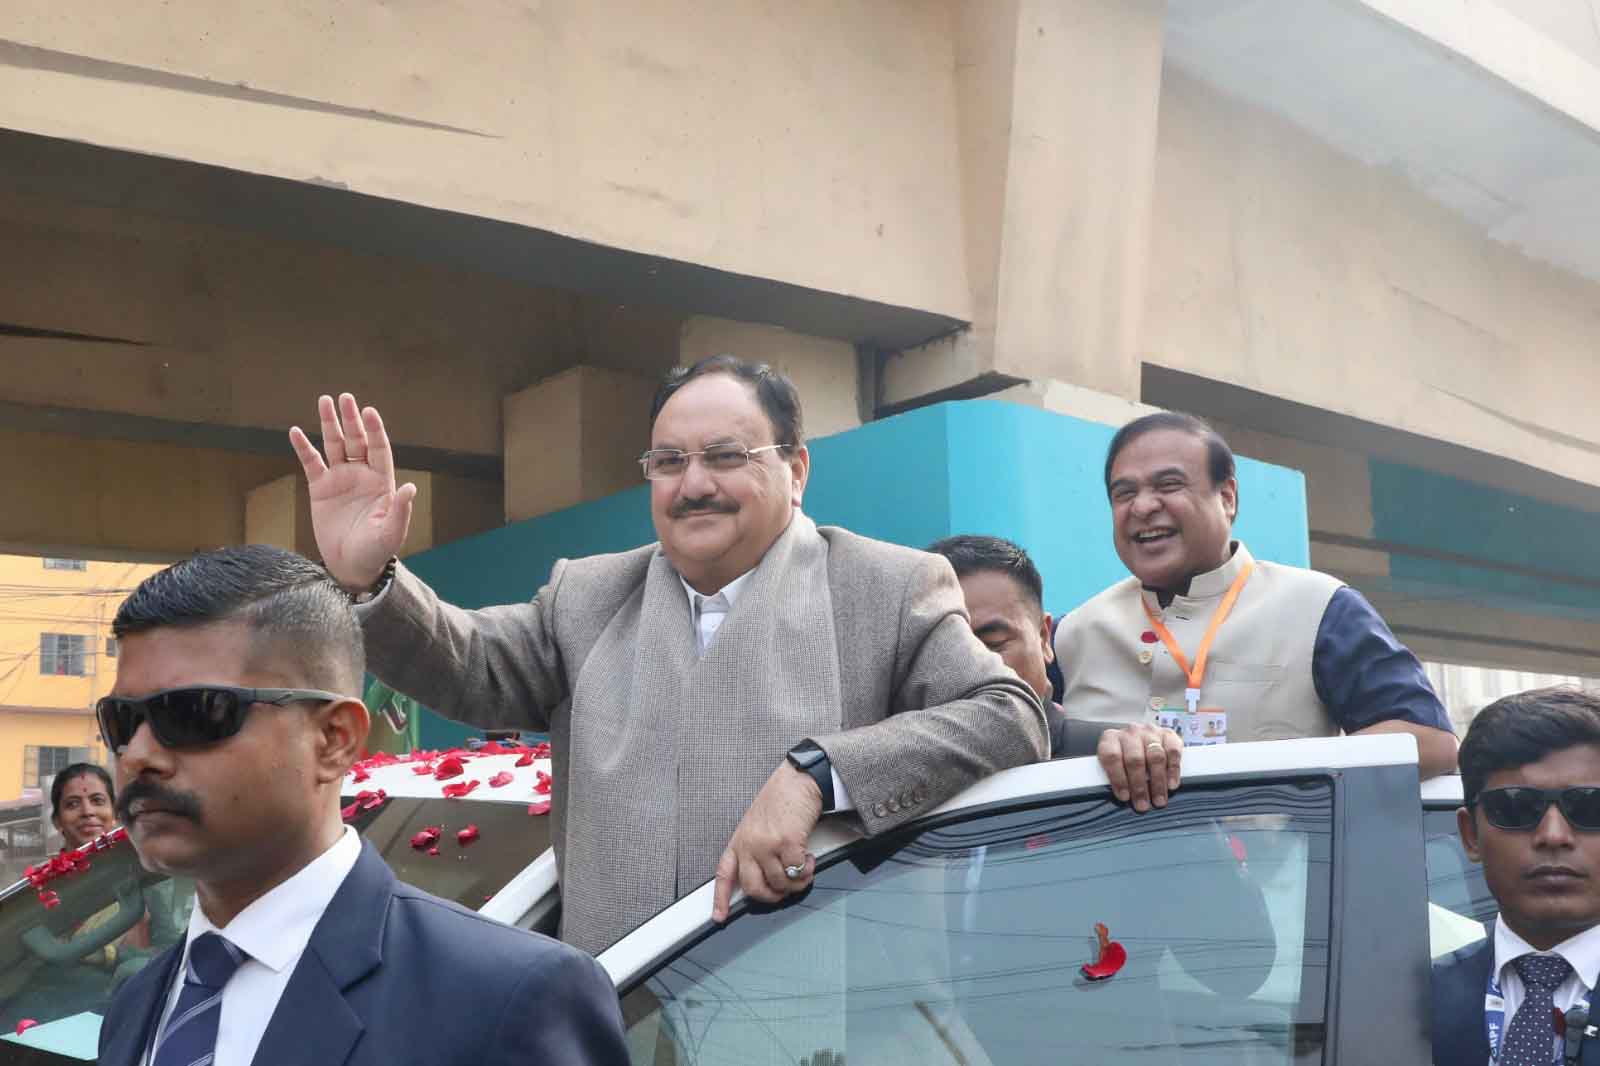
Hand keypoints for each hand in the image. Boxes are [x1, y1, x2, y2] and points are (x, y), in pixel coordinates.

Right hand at [288, 393, 416, 589]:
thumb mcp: (391, 532)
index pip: (379, 448)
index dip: (375, 430)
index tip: (369, 411)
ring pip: (334, 445)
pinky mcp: (321, 489)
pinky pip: (311, 463)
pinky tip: (295, 431)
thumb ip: (400, 510)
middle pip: (356, 440)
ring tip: (324, 401)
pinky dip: (303, 447)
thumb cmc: (376, 550)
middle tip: (345, 397)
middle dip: (351, 419)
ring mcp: (341, 479)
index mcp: (382, 481)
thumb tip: (410, 487)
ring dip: (330, 424)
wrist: (352, 565)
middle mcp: (362, 475)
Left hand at [712, 763, 823, 921]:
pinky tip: (810, 859)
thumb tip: (766, 876)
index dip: (720, 899)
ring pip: (780, 884)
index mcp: (739, 840)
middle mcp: (749, 844)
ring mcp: (766, 844)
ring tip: (803, 867)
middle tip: (785, 889)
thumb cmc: (782, 799)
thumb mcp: (757, 824)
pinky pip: (797, 873)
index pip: (724, 874)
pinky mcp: (787, 843)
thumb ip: (755, 848)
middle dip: (773, 896)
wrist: (798, 778)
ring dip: (796, 882)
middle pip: (754, 889)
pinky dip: (807, 872)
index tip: (719, 917)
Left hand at [1098, 723, 1182, 811]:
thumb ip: (1115, 777)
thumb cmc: (1124, 758)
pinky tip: (1171, 785)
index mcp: (1111, 738)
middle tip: (1143, 805)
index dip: (1118, 778)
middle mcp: (1130, 732)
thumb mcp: (1114, 765)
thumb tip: (1123, 798)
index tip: (1124, 797)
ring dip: (1157, 782)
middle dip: (1139, 786)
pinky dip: (1173, 770)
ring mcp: (1150, 731)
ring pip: (1155, 757)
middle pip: (1135, 759)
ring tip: (1158, 800)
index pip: (1111, 756)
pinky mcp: (1168, 734)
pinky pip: (1173, 752)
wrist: (1140, 740)